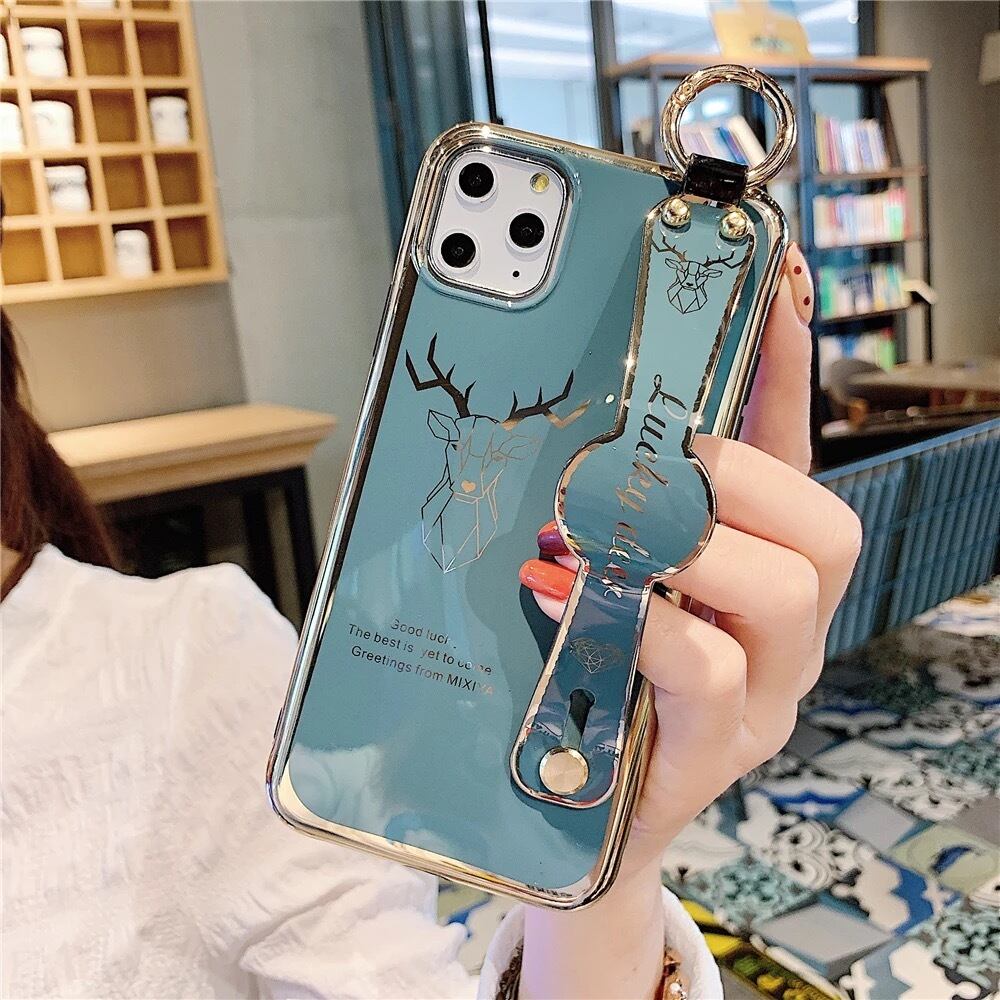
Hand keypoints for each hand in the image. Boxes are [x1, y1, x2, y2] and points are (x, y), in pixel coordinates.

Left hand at [517, 245, 861, 998]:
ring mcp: (765, 694)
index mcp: (753, 565)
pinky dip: (651, 629)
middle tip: (656, 470)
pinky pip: (714, 673)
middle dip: (737, 478)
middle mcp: (781, 626)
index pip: (792, 451)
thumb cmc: (579, 675)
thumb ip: (592, 506)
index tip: (765, 280)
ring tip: (608, 545)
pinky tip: (586, 610)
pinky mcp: (718, 752)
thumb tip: (543, 413)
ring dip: (690, 551)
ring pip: (785, 592)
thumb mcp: (593, 571)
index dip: (783, 366)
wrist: (572, 815)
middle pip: (825, 525)